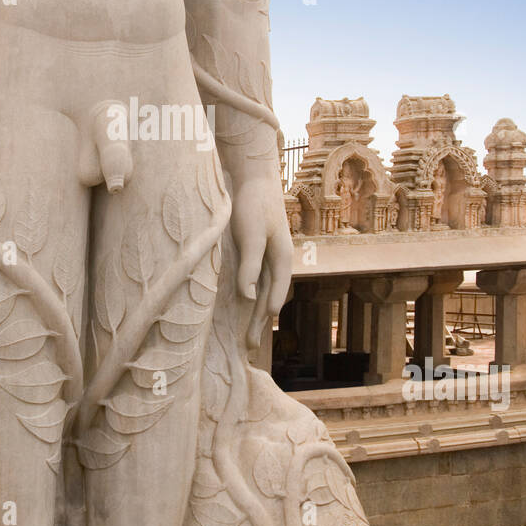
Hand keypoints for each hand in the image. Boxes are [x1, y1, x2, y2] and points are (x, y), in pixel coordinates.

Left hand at [229, 171, 292, 332]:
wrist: (253, 176)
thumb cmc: (253, 203)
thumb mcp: (251, 234)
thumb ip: (250, 265)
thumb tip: (249, 298)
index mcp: (282, 258)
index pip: (275, 293)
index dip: (264, 315)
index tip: (255, 336)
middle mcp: (277, 260)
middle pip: (269, 297)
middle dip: (259, 323)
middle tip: (249, 349)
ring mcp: (267, 255)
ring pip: (262, 292)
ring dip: (254, 314)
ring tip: (247, 335)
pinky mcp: (255, 250)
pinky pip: (254, 281)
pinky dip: (250, 297)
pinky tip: (243, 305)